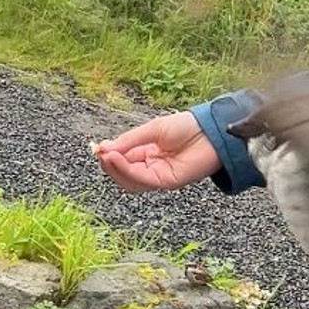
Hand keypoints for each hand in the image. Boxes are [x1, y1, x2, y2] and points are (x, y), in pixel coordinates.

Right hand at [92, 112, 220, 192]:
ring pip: (129, 181)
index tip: (98, 148)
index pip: (123, 160)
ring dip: (115, 170)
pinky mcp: (166, 181)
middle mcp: (151, 167)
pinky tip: (117, 159)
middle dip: (109, 165)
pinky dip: (127, 171)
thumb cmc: (186, 127)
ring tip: (106, 156)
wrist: (211, 130)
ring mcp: (159, 175)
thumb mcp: (152, 129)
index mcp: (147, 153)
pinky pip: (142, 180)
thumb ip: (130, 140)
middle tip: (100, 153)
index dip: (109, 156)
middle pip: (123, 174)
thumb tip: (105, 148)